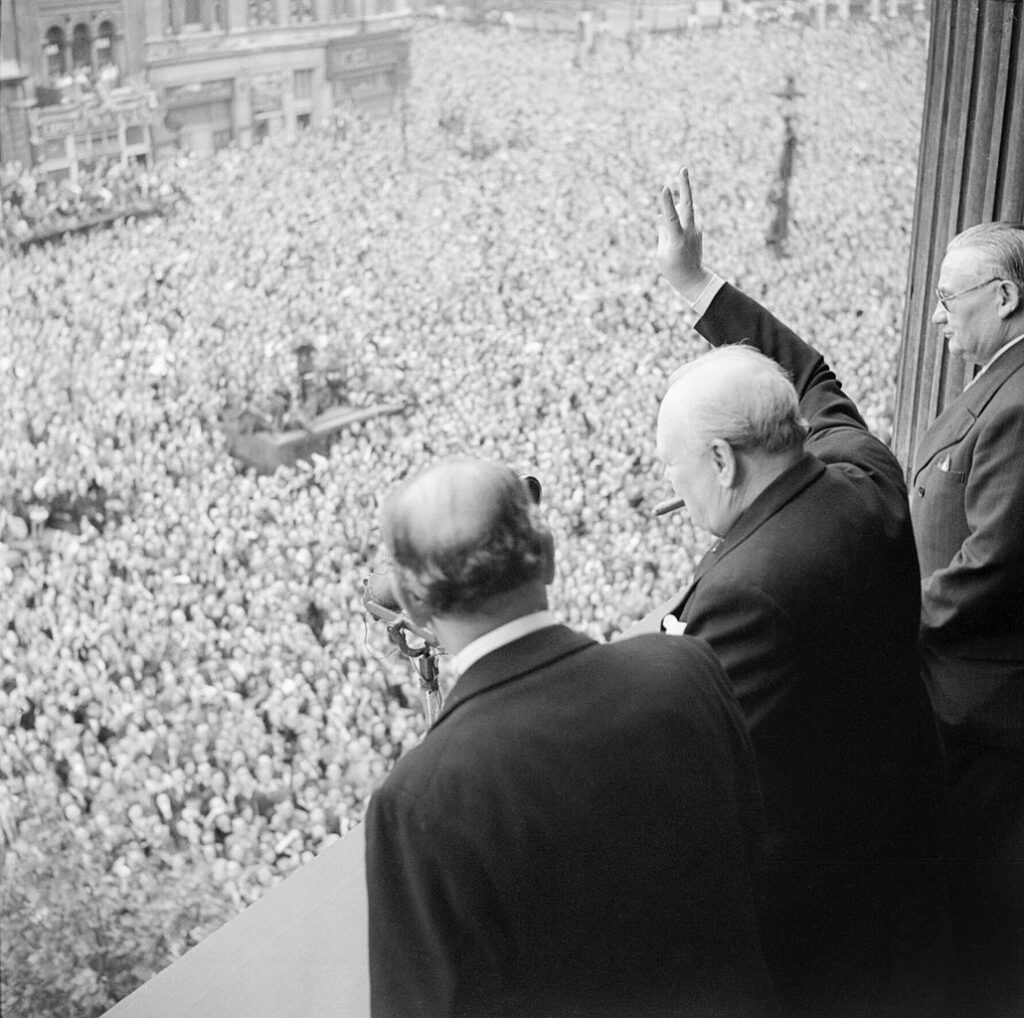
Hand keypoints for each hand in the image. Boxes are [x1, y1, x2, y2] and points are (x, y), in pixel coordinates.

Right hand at [657, 167, 712, 300]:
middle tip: (683, 168)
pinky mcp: (697, 231)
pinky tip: (679, 236)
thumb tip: (662, 215)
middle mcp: (689, 231)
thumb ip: (663, 231)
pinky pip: (684, 222)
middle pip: (687, 205)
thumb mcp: (662, 252)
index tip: (664, 188)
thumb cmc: (672, 268)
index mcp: (677, 239)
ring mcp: (695, 230)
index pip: (671, 218)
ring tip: (680, 184)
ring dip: (681, 199)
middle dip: (685, 186)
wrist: (692, 279)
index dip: (667, 203)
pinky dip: (679, 222)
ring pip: (686, 211)